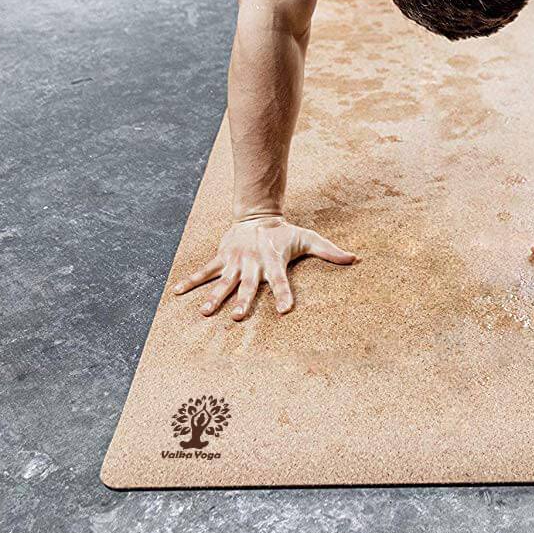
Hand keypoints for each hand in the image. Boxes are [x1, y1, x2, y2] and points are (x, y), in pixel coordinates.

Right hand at [171, 215, 358, 320]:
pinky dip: (191, 281)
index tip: (285, 310)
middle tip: (238, 318)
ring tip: (204, 312)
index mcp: (274, 261)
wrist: (257, 215)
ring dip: (214, 296)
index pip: (281, 281)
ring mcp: (235, 261)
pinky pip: (204, 270)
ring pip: (223, 281)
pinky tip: (177, 293)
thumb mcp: (309, 239)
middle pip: (248, 285)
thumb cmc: (285, 234)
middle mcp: (253, 263)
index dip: (284, 295)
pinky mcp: (222, 257)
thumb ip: (330, 252)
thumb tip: (356, 259)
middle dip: (243, 301)